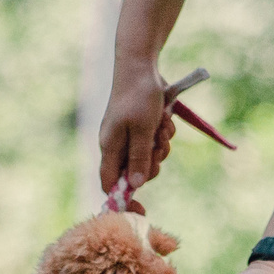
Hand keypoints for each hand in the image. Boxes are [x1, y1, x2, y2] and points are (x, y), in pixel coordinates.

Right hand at [97, 59, 176, 209]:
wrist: (141, 65)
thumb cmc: (139, 96)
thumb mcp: (142, 129)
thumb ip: (139, 157)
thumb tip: (136, 185)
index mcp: (110, 147)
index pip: (110, 184)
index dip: (124, 198)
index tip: (142, 208)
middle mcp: (117, 144)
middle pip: (135, 172)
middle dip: (152, 162)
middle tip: (158, 146)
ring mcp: (129, 135)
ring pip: (149, 156)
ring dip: (161, 144)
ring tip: (161, 125)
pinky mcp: (142, 127)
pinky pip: (155, 141)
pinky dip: (163, 132)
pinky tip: (164, 118)